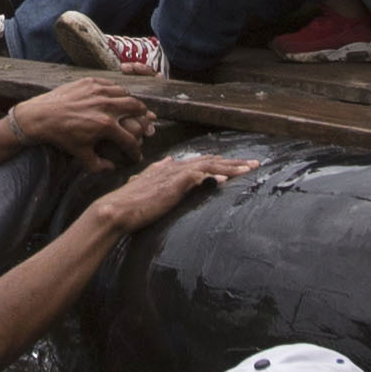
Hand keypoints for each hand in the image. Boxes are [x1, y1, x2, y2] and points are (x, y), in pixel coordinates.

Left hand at [6, 81, 154, 165]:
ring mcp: (98, 91)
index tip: (137, 155)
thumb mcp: (80, 155)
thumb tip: (111, 168)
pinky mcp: (90, 82)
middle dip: (143, 116)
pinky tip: (115, 95)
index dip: (136, 151)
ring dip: (130, 100)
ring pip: (124, 92)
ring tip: (131, 106)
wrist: (41, 116)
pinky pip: (110, 83)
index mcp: (106, 125)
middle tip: (145, 120)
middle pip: (136, 107)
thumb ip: (98, 165)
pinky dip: (116, 90)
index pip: (130, 139)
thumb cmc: (61, 137)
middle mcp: (106, 106)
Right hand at [82, 150, 254, 234]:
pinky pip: (196, 178)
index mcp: (169, 168)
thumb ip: (158, 172)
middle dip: (234, 163)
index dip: (220, 162)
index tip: (237, 165)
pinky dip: (211, 178)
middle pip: (210, 161)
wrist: (115, 210)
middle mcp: (174, 168)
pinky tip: (223, 181)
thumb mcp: (145, 184)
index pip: (201, 161)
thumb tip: (168, 161)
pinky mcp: (172, 185)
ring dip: (231, 168)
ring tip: (249, 170)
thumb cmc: (128, 204)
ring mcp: (174, 175)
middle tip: (255, 164)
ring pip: (208, 166)